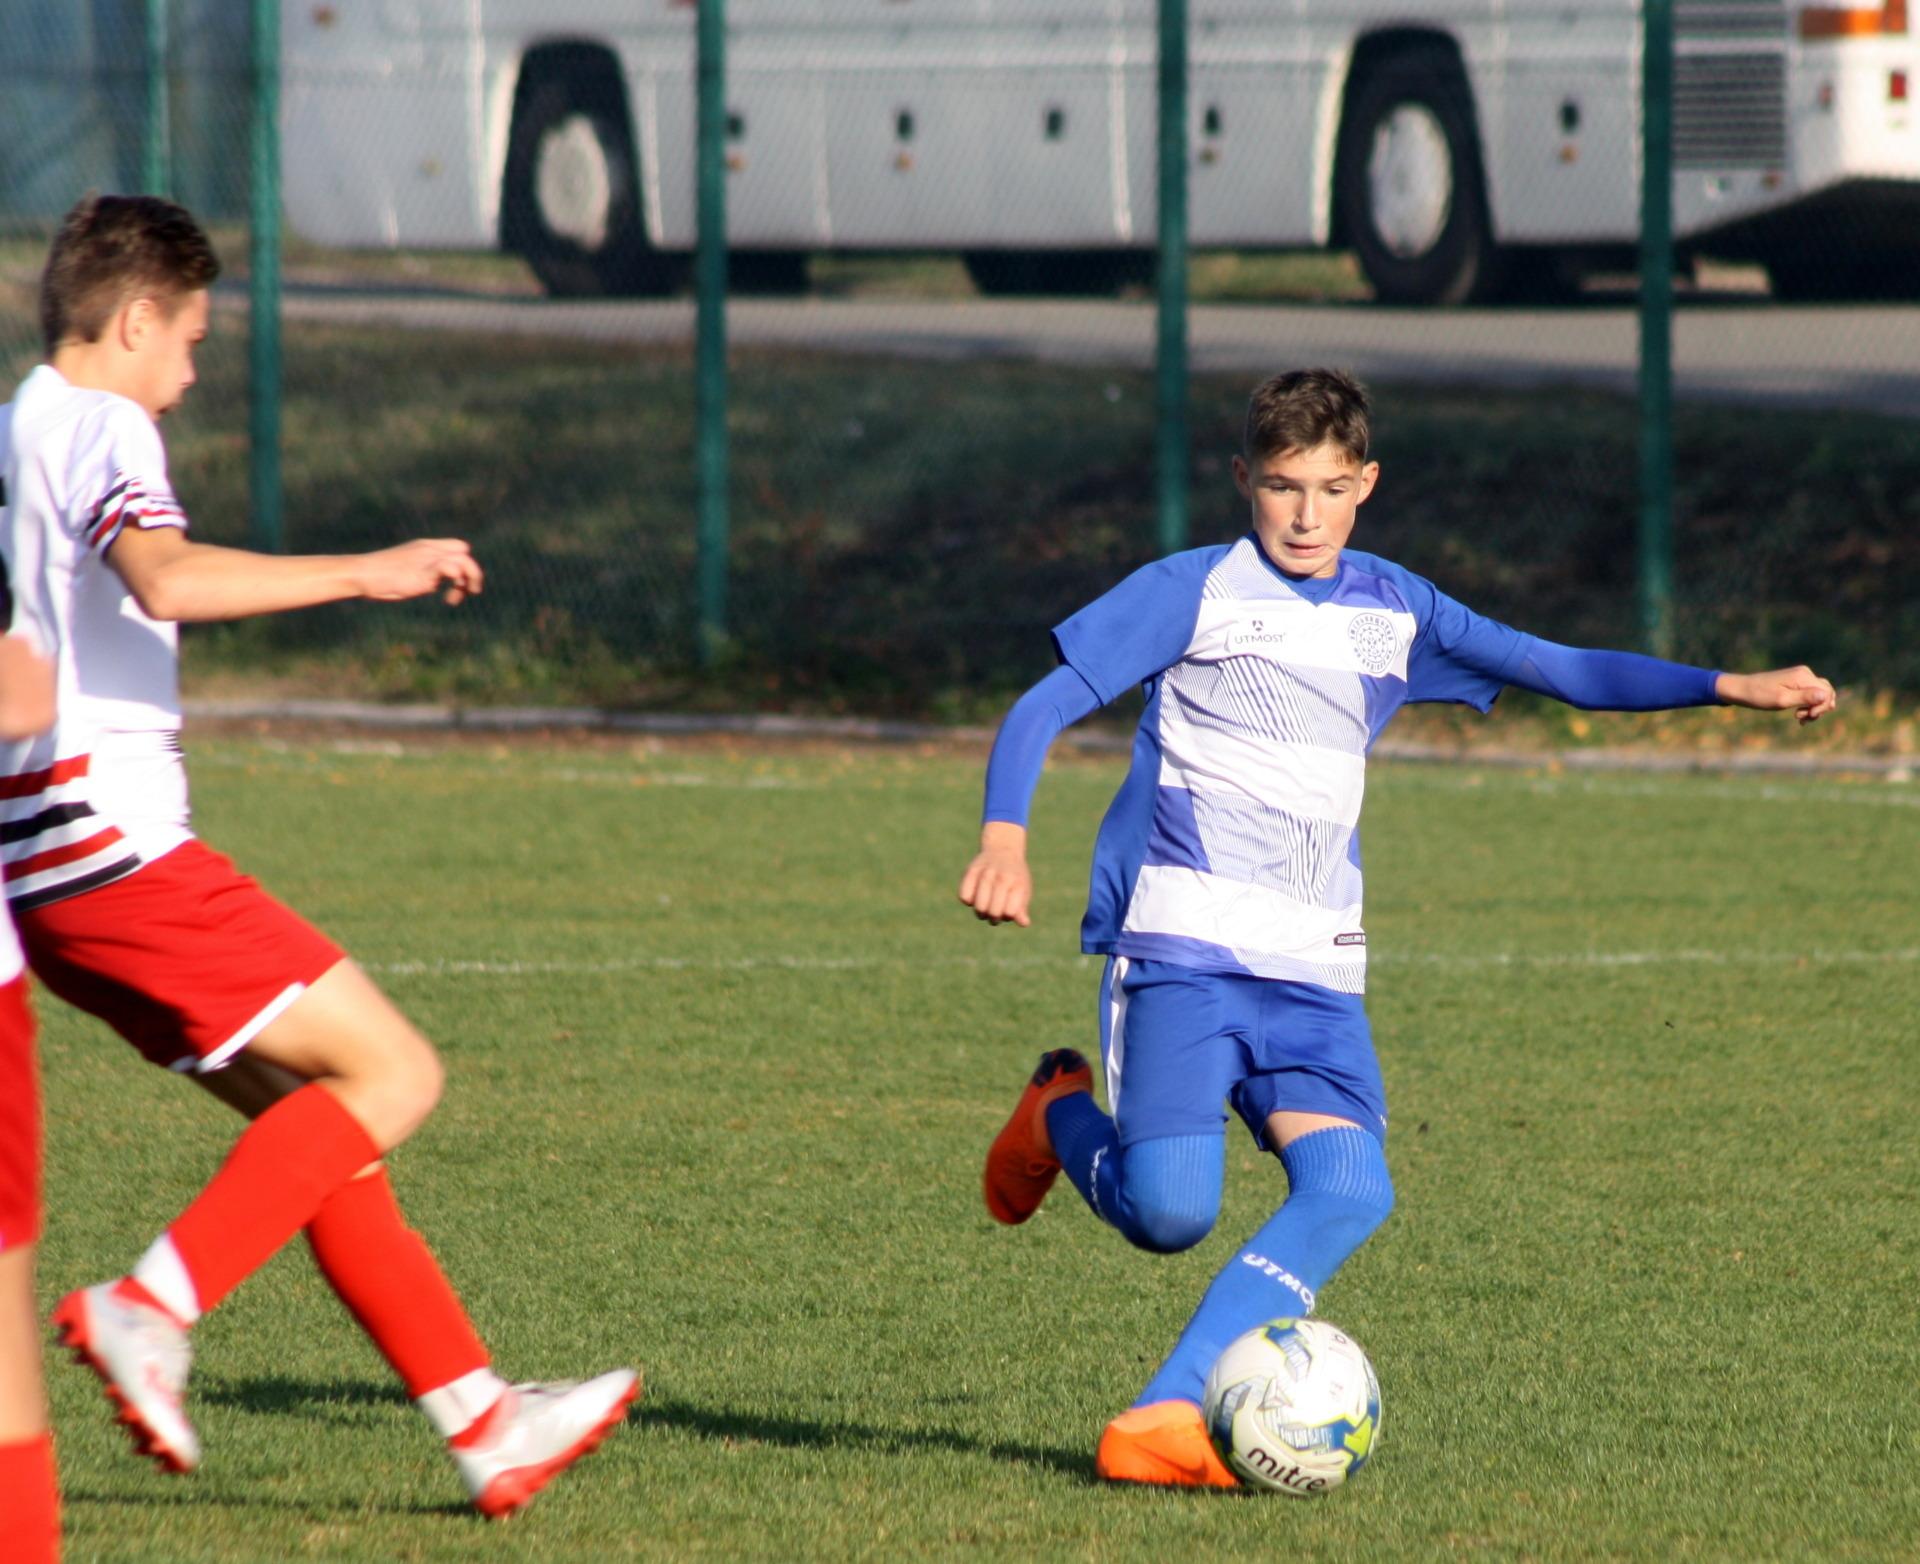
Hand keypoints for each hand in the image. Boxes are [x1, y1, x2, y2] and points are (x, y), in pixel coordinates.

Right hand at [352, 539, 484, 604]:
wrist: (362, 573)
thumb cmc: (380, 577)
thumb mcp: (408, 572)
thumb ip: (425, 574)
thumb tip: (436, 584)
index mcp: (426, 547)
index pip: (458, 546)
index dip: (463, 563)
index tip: (455, 583)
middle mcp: (429, 550)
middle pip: (465, 552)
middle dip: (472, 573)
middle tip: (466, 592)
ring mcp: (427, 559)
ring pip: (464, 560)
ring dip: (470, 580)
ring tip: (457, 598)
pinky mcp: (423, 571)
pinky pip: (450, 568)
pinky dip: (457, 582)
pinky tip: (447, 599)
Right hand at [958, 821, 1032, 926]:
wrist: (1003, 850)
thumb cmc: (1014, 877)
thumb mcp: (1023, 891)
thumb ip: (1021, 908)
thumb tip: (1024, 923)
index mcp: (1017, 884)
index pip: (1009, 913)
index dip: (1008, 916)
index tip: (1009, 909)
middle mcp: (1002, 877)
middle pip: (993, 912)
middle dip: (994, 918)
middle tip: (995, 913)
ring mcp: (986, 873)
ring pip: (979, 906)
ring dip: (981, 913)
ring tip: (985, 907)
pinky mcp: (971, 871)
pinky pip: (964, 897)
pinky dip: (969, 901)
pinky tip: (975, 896)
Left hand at [1716, 665, 1836, 723]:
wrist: (1741, 689)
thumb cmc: (1760, 696)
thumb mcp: (1782, 700)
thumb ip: (1805, 698)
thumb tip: (1826, 695)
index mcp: (1803, 676)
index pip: (1827, 692)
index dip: (1822, 707)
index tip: (1807, 717)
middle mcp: (1805, 673)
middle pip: (1827, 692)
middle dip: (1819, 708)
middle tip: (1802, 718)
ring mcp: (1800, 676)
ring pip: (1820, 694)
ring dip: (1814, 708)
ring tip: (1800, 718)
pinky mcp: (1795, 681)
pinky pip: (1810, 693)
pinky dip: (1808, 705)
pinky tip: (1799, 716)